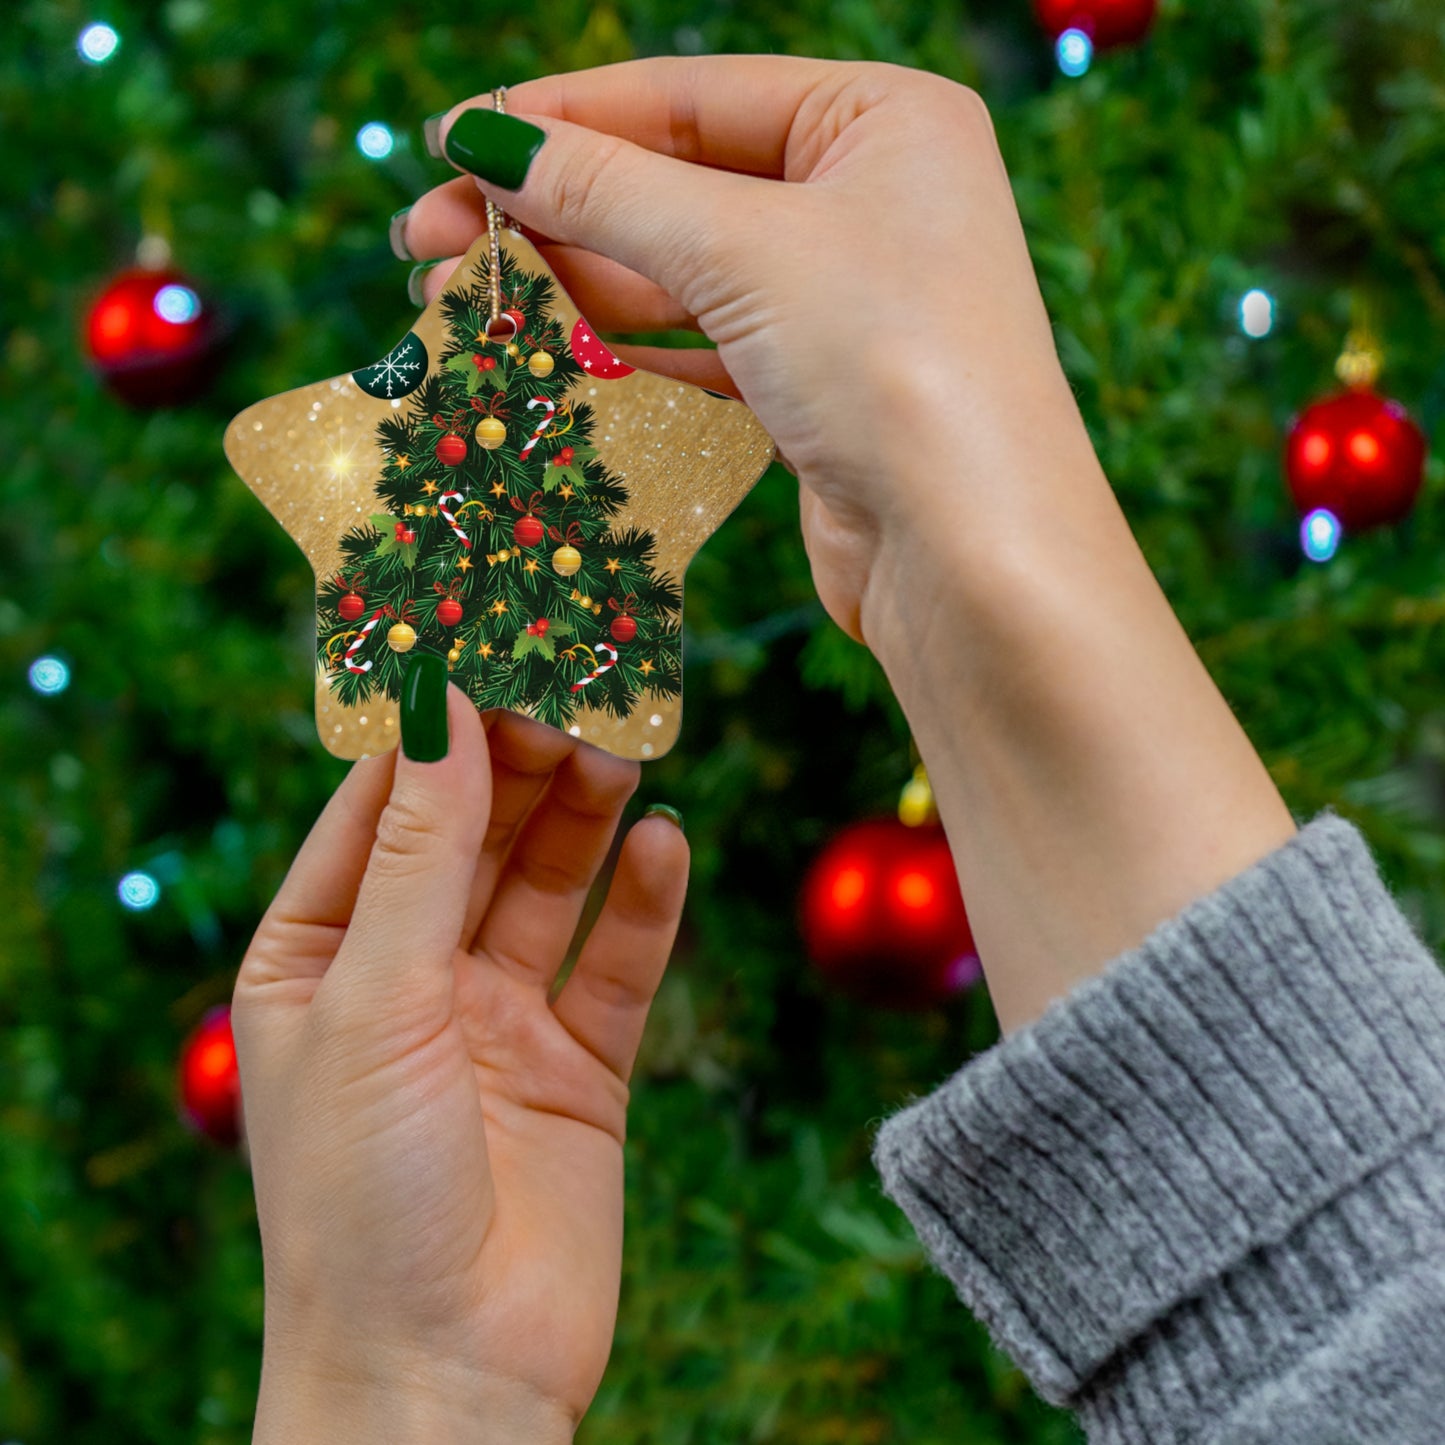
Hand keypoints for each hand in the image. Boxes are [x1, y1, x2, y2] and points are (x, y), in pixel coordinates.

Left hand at [233, 692, 687, 1442]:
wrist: (446, 1378)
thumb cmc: (363, 1197)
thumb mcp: (377, 1000)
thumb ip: (420, 854)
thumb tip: (441, 707)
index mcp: (321, 956)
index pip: (379, 808)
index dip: (432, 727)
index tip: (486, 641)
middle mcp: (409, 977)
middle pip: (475, 835)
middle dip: (522, 762)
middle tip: (578, 685)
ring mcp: (498, 1020)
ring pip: (550, 885)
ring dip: (585, 817)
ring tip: (625, 747)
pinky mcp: (580, 1066)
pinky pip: (618, 964)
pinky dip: (645, 904)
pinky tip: (667, 845)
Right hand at [400, 58, 1292, 1031]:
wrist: (974, 557)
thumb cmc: (893, 366)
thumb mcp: (742, 251)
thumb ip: (607, 190)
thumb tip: (486, 139)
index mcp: (881, 120)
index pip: (690, 95)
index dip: (563, 117)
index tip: (453, 142)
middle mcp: (870, 199)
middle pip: (677, 184)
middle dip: (551, 210)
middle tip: (429, 238)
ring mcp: (846, 300)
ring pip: (681, 272)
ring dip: (574, 282)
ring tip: (460, 296)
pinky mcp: (819, 388)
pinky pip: (703, 347)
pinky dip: (626, 347)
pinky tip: (547, 349)